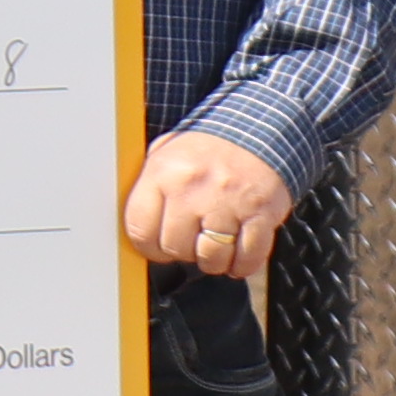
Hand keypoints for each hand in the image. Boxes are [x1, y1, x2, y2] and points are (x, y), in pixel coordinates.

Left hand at [124, 126, 292, 281]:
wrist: (259, 130)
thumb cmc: (207, 150)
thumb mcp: (166, 155)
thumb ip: (148, 188)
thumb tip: (135, 226)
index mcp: (162, 174)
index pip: (139, 230)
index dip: (148, 247)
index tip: (158, 248)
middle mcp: (192, 188)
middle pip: (175, 248)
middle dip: (182, 252)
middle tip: (192, 242)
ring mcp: (227, 202)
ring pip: (211, 258)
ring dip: (213, 261)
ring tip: (216, 247)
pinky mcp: (260, 213)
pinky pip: (248, 258)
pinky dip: (243, 265)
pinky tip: (239, 256)